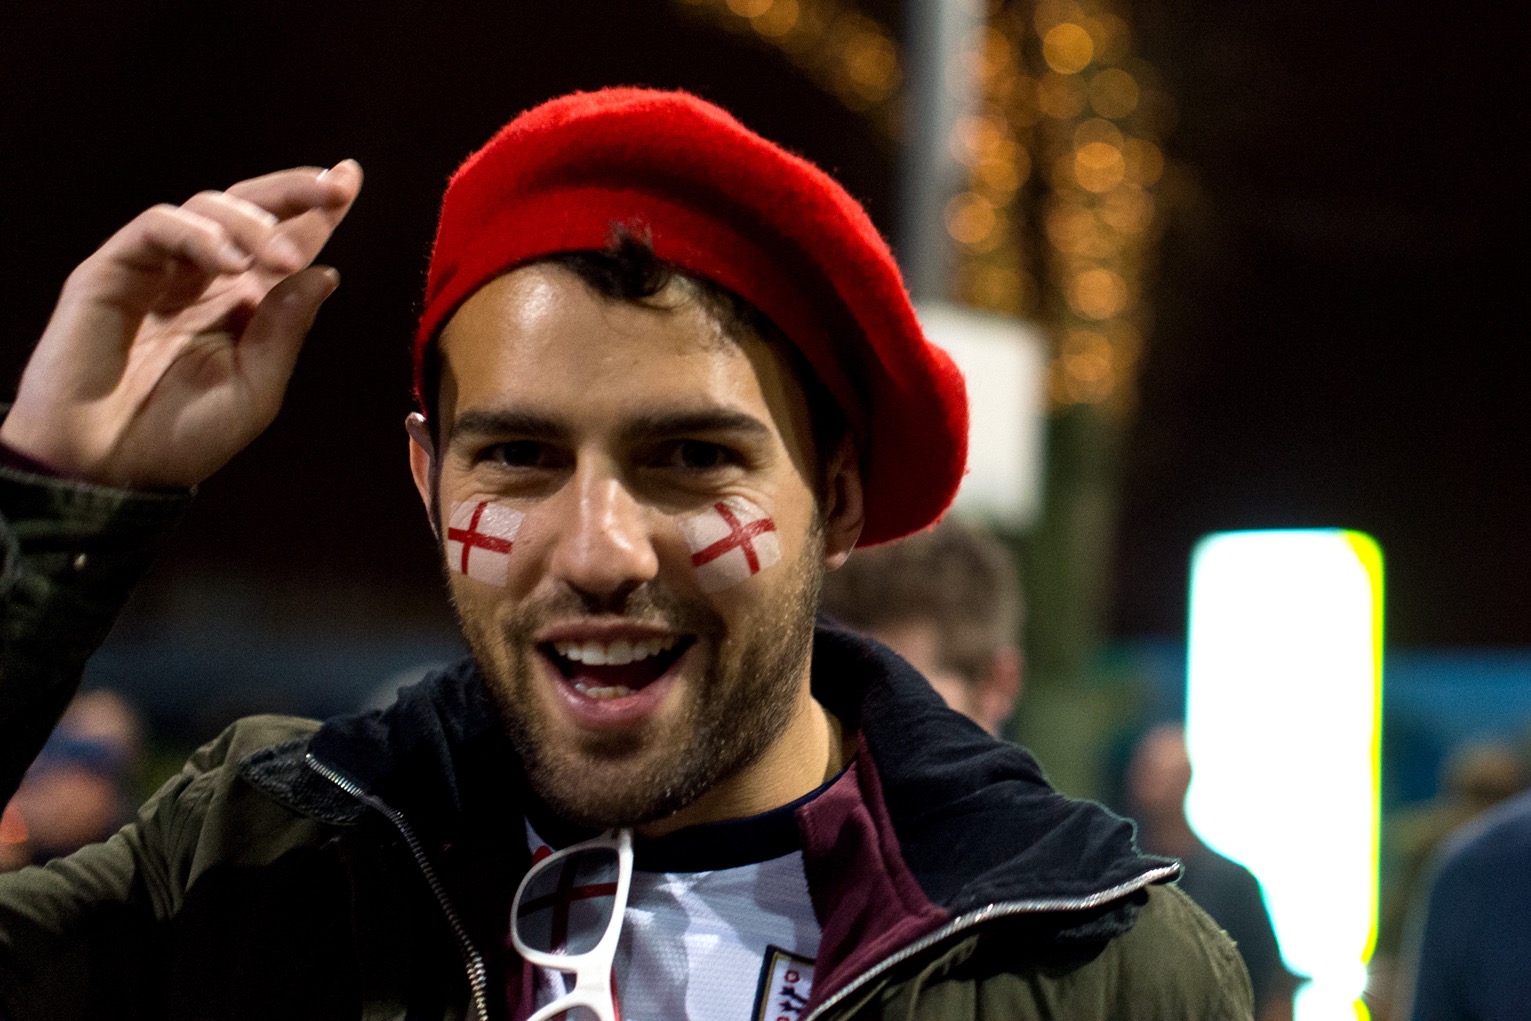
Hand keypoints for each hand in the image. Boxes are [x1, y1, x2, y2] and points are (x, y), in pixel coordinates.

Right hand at [0, 161, 362, 488]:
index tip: (351, 179)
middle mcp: (203, 278)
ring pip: (207, 207)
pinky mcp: (113, 270)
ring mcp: (158, 270)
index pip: (285, 244)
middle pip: (251, 211)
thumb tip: (326, 273)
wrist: (106, 468)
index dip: (317, 212)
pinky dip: (199, 233)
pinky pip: (158, 227)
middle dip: (295, 192)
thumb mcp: (254, 391)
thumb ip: (287, 332)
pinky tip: (230, 261)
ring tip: (277, 257)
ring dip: (252, 222)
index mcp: (243, 306)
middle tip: (334, 187)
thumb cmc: (178, 439)